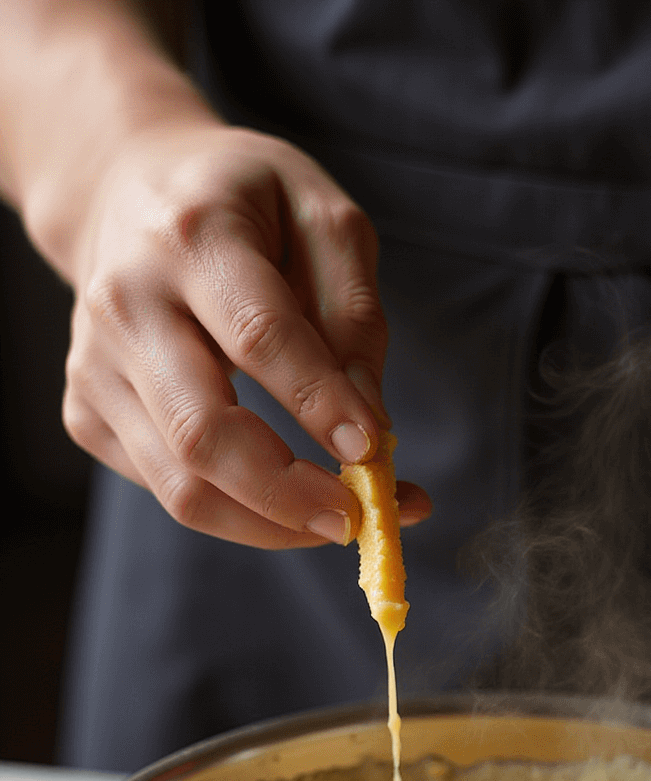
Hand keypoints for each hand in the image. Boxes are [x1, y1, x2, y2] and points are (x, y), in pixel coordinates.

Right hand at [63, 121, 430, 548]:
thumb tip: (369, 426)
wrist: (123, 191)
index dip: (318, 404)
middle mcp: (127, 303)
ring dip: (269, 525)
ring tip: (334, 521)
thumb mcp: (320, 218)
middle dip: (288, 496)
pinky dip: (236, 513)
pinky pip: (167, 490)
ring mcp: (95, 366)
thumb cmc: (241, 206)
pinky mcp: (85, 412)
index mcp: (191, 237)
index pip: (258, 337)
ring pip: (181, 487)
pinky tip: (280, 493)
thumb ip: (354, 313)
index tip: (373, 452)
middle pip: (203, 435)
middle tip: (356, 519)